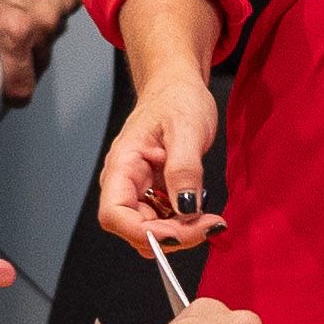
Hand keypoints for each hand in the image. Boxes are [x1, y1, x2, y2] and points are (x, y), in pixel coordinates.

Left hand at [0, 0, 83, 106]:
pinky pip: (69, 8)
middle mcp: (45, 23)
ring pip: (55, 32)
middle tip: (14, 34)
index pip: (21, 86)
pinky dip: (57, 1)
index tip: (11, 94)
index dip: (14, 94)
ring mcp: (66, 6)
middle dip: (27, 55)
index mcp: (14, 29)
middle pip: (40, 61)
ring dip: (43, 24)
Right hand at [96, 77, 222, 253]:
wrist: (177, 87)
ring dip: (179, 234)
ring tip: (208, 219)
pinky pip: (163, 222)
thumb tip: (186, 208)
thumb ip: (184, 169)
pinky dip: (183, 225)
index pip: (115, 214)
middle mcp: (124, 183)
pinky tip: (201, 212)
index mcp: (122, 165)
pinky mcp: (154, 195)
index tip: (181, 232)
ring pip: (150, 231)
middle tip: (208, 225)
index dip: (145, 232)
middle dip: (171, 236)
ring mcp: (138, 191)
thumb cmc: (176, 99)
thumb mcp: (186, 128)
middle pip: (134, 230)